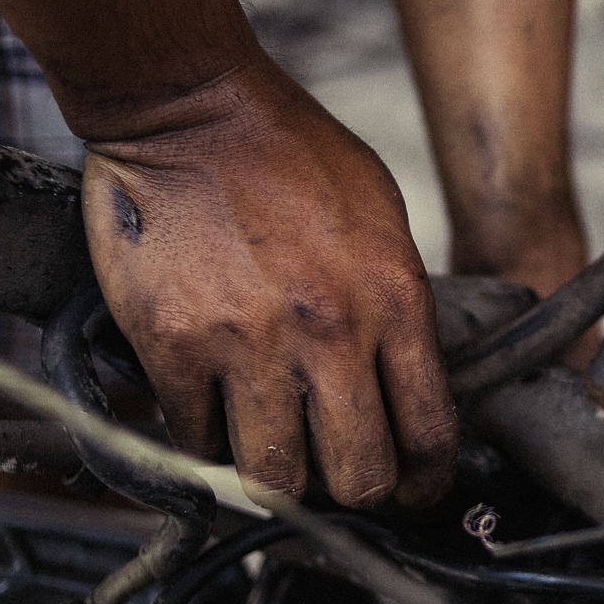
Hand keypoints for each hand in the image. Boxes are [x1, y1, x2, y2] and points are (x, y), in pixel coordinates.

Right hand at [80, 61, 455, 507]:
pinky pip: (194, 440)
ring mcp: (248, 342)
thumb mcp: (382, 217)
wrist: (191, 108)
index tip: (413, 491)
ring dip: (277, 480)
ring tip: (274, 456)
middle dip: (355, 495)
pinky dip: (206, 444)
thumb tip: (403, 377)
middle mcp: (329, 331)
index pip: (430, 431)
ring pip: (274, 478)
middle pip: (358, 477)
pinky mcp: (173, 345)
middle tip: (340, 483)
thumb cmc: (291, 153)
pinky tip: (214, 420)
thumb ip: (398, 301)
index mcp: (395, 297)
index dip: (425, 481)